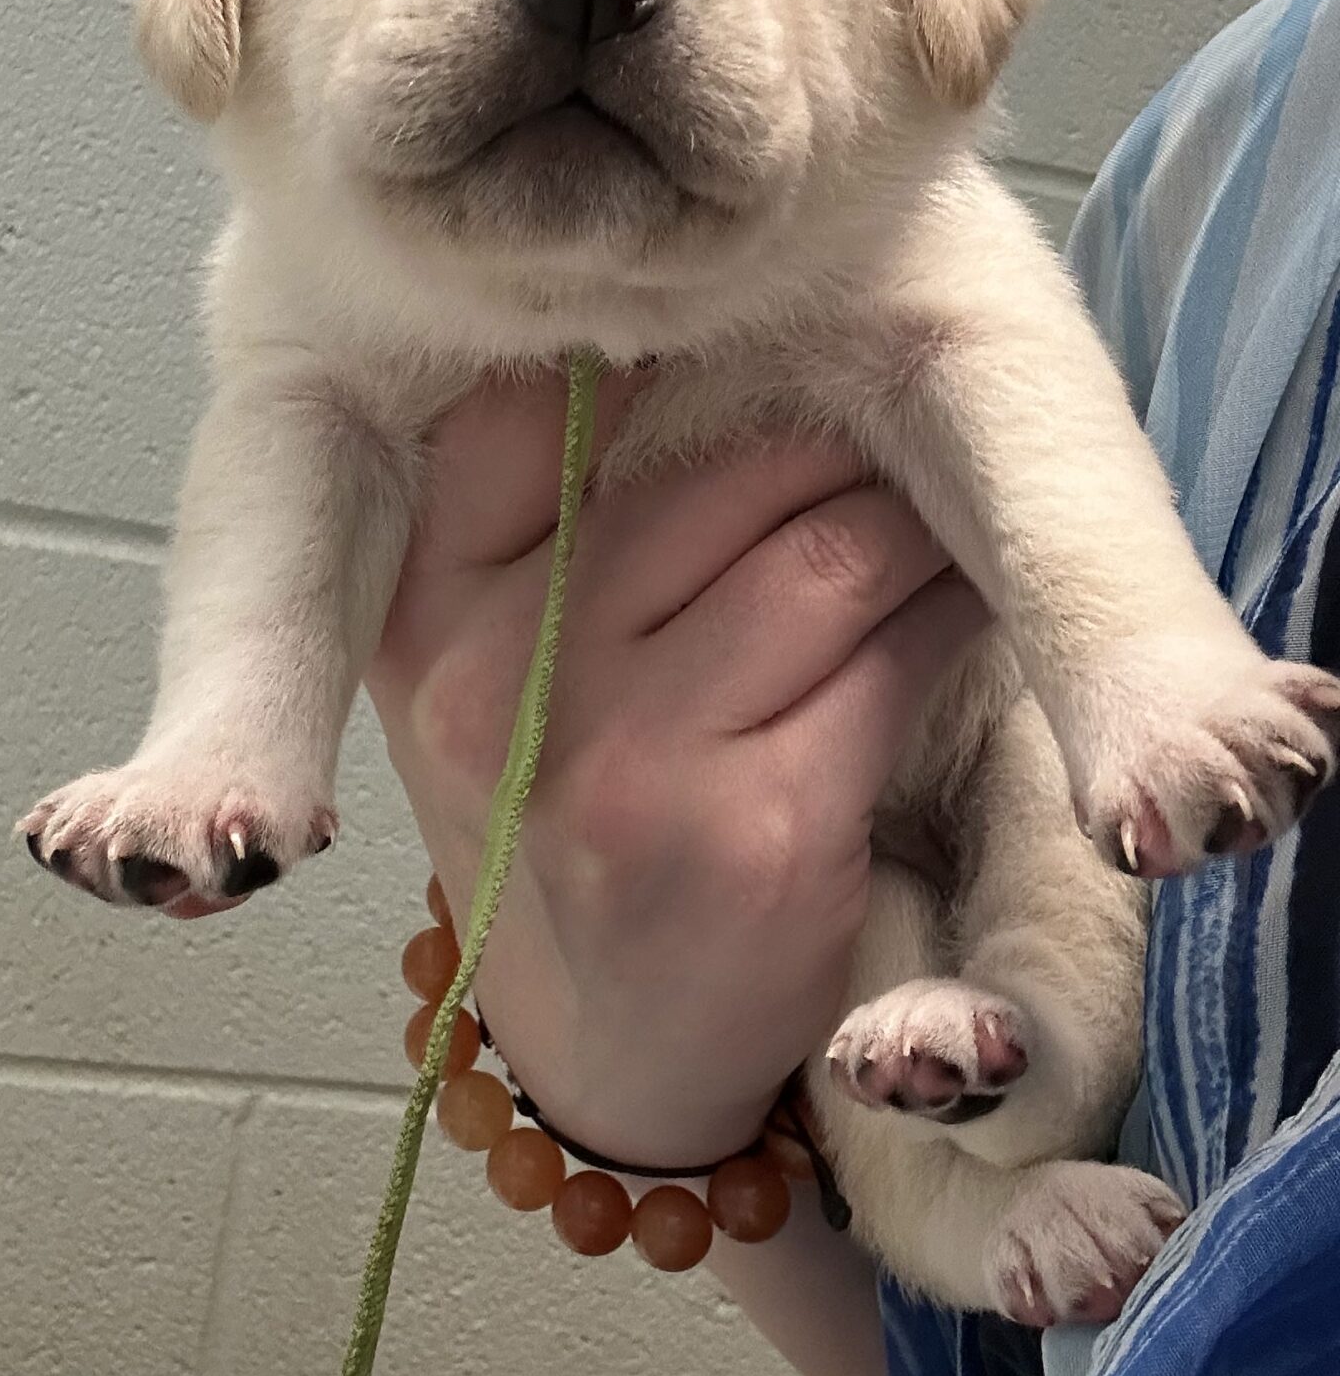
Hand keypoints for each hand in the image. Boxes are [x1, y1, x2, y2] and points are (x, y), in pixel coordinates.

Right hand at [366, 371, 988, 1170]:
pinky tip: (957, 605)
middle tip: (882, 411)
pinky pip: (897, 651)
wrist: (607, 1054)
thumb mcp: (476, 669)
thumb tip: (664, 321)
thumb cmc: (556, 816)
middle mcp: (496, 676)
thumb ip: (519, 518)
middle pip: (706, 461)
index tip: (734, 327)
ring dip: (907, 515)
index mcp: (417, 609)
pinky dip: (951, 610)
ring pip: (819, 545)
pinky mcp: (757, 828)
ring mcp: (623, 757)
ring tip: (931, 507)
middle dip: (820, 425)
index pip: (526, 404)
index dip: (652, 345)